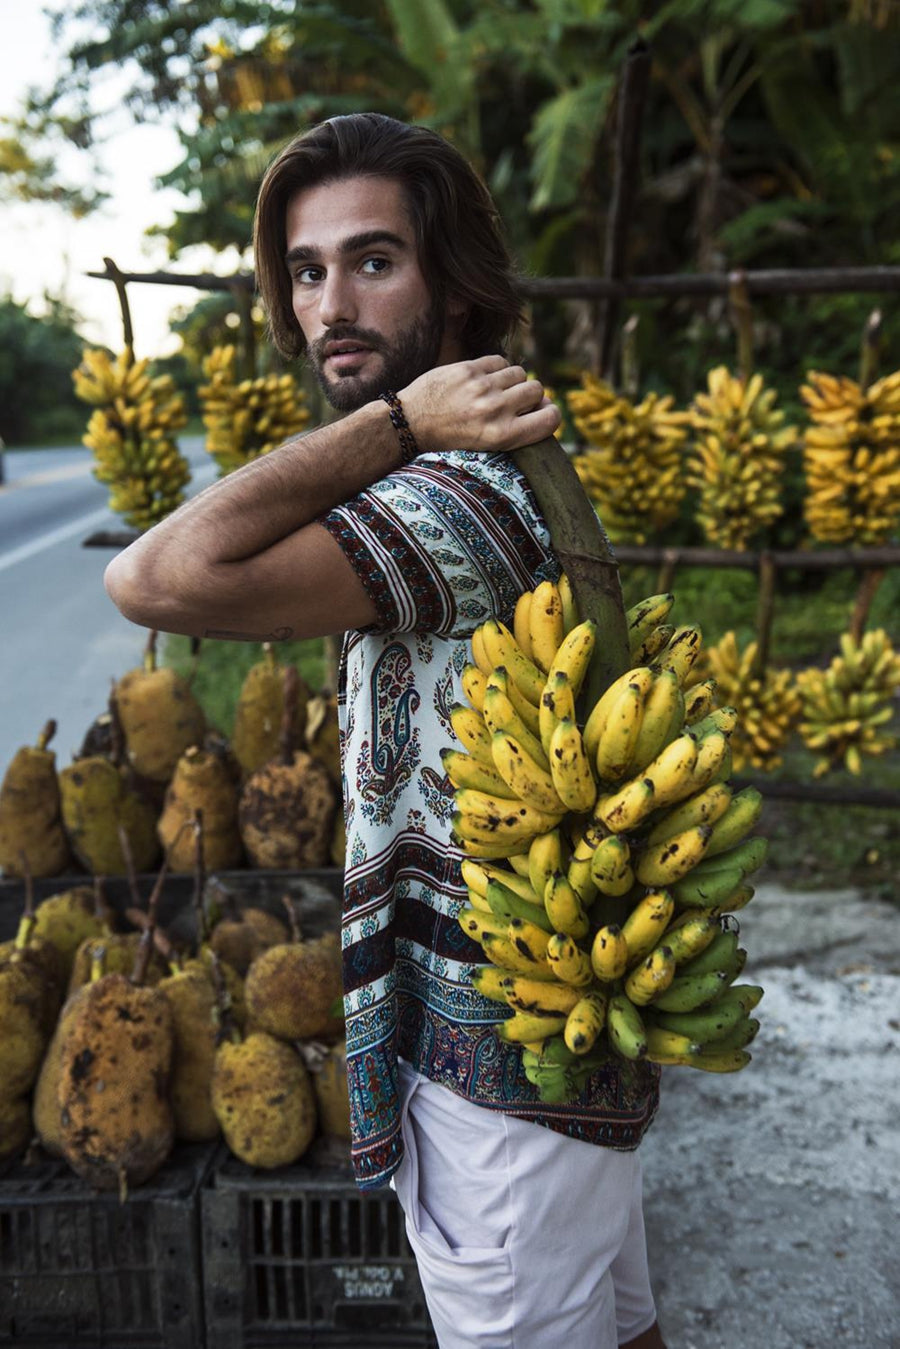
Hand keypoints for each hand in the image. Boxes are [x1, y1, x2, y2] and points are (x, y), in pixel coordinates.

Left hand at [399, 355, 560, 453]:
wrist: (411, 423)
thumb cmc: (452, 437)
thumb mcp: (487, 444)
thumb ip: (517, 427)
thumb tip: (545, 404)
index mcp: (503, 436)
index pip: (551, 419)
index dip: (550, 414)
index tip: (541, 413)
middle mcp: (496, 411)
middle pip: (537, 391)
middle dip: (529, 395)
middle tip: (511, 402)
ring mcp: (482, 388)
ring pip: (520, 373)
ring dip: (512, 381)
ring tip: (495, 391)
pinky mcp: (469, 370)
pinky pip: (500, 361)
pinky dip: (497, 369)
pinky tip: (484, 379)